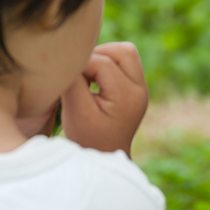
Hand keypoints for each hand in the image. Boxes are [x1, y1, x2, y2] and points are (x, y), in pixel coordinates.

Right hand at [59, 41, 148, 155]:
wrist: (104, 159)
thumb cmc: (87, 139)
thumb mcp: (76, 112)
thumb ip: (73, 81)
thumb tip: (70, 57)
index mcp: (127, 96)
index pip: (102, 63)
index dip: (80, 66)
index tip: (68, 81)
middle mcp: (140, 89)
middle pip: (123, 50)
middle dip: (98, 55)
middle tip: (81, 74)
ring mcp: (141, 88)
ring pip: (126, 53)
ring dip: (104, 58)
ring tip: (88, 77)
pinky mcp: (136, 88)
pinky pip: (125, 63)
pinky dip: (108, 65)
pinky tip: (94, 82)